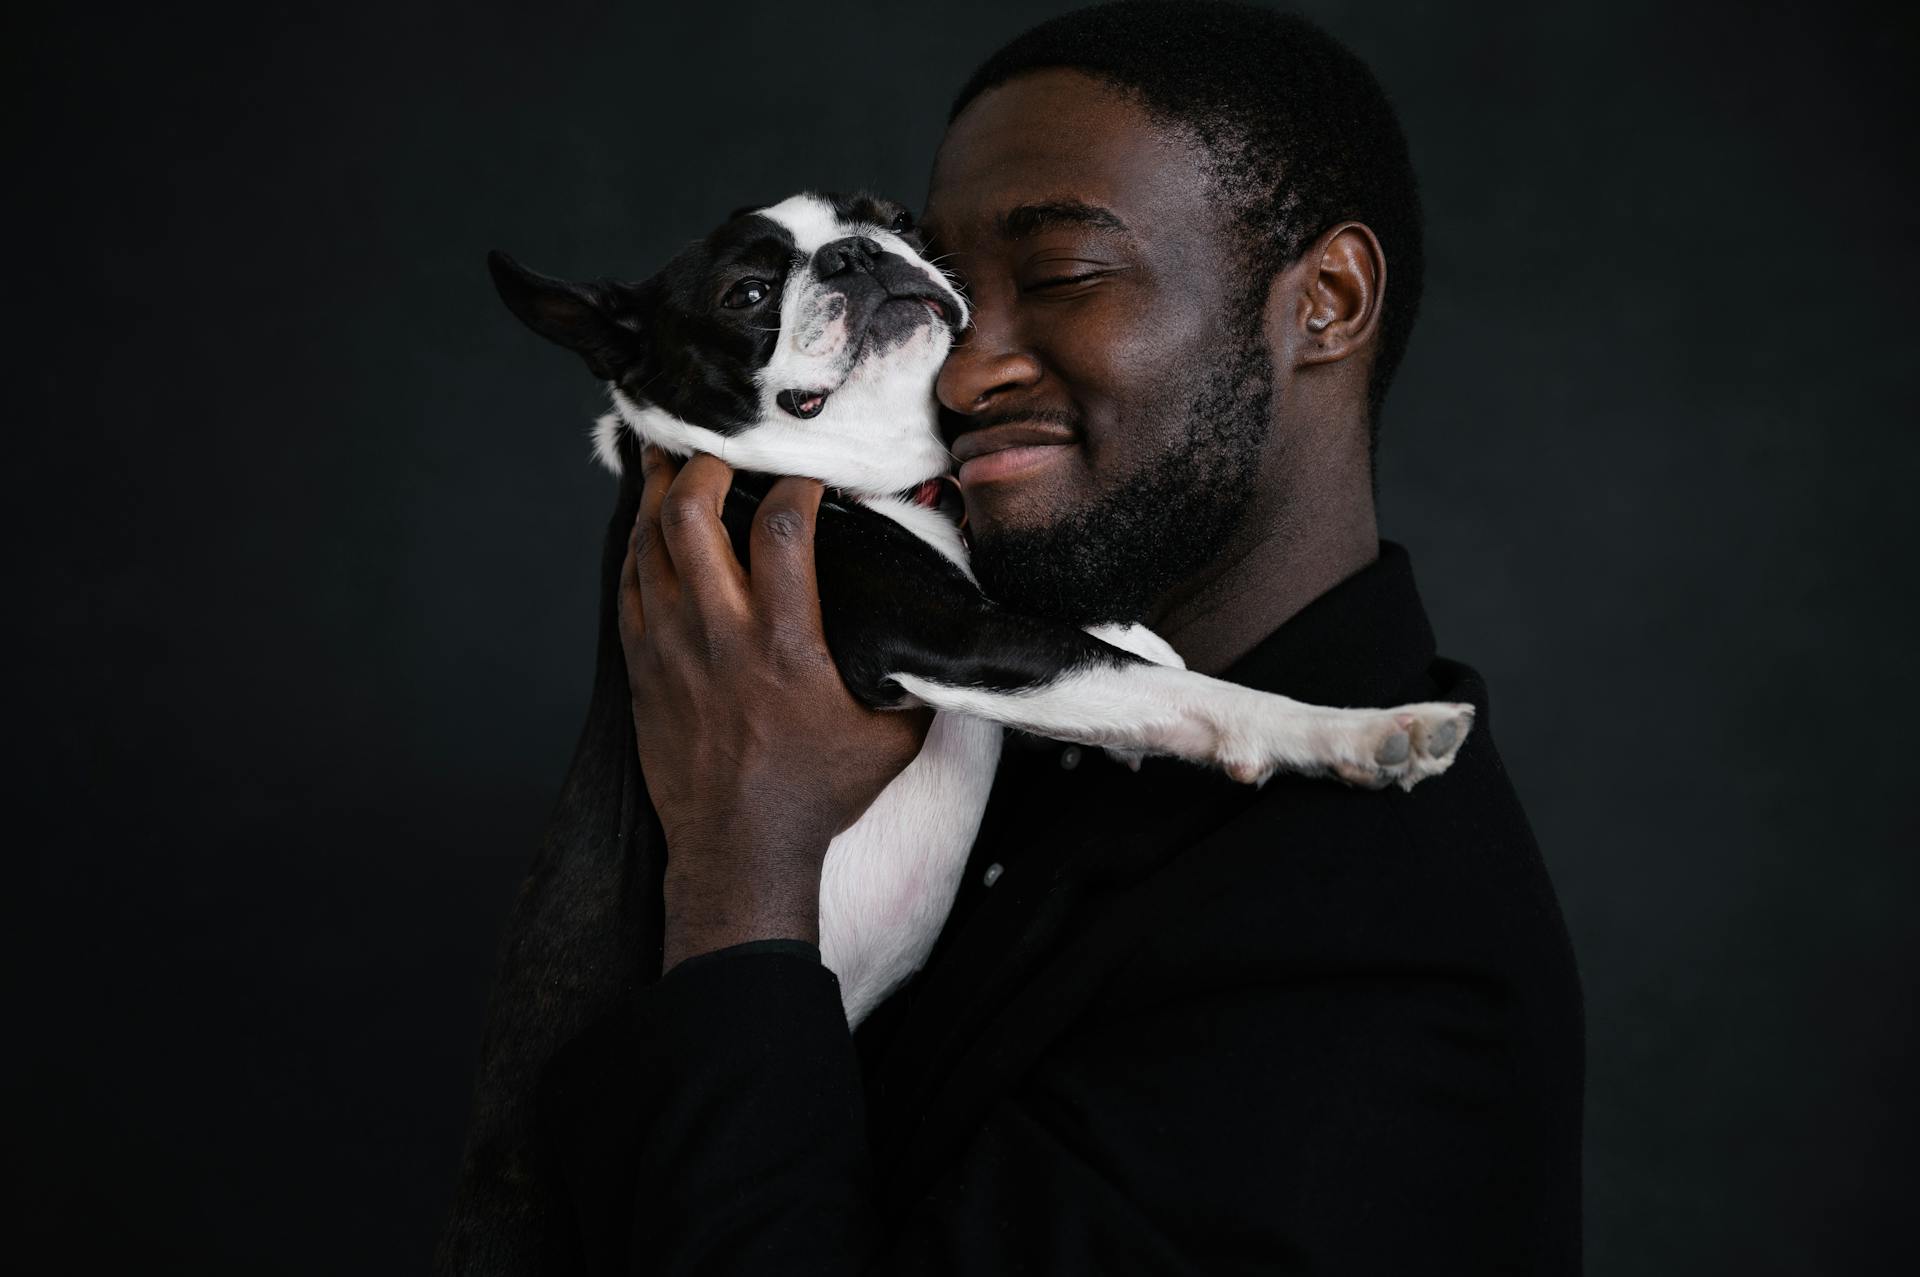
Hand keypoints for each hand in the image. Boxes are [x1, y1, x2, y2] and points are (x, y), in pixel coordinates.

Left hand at [620, 447, 930, 971]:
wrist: (739, 852)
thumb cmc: (818, 794)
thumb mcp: (891, 739)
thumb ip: (916, 678)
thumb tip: (950, 637)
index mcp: (786, 644)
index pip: (783, 527)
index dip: (796, 480)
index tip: (809, 469)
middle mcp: (720, 635)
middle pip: (691, 515)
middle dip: (704, 464)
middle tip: (723, 446)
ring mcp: (670, 649)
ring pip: (648, 542)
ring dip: (661, 492)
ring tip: (675, 459)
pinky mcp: (641, 667)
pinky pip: (628, 584)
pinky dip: (640, 545)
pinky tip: (652, 527)